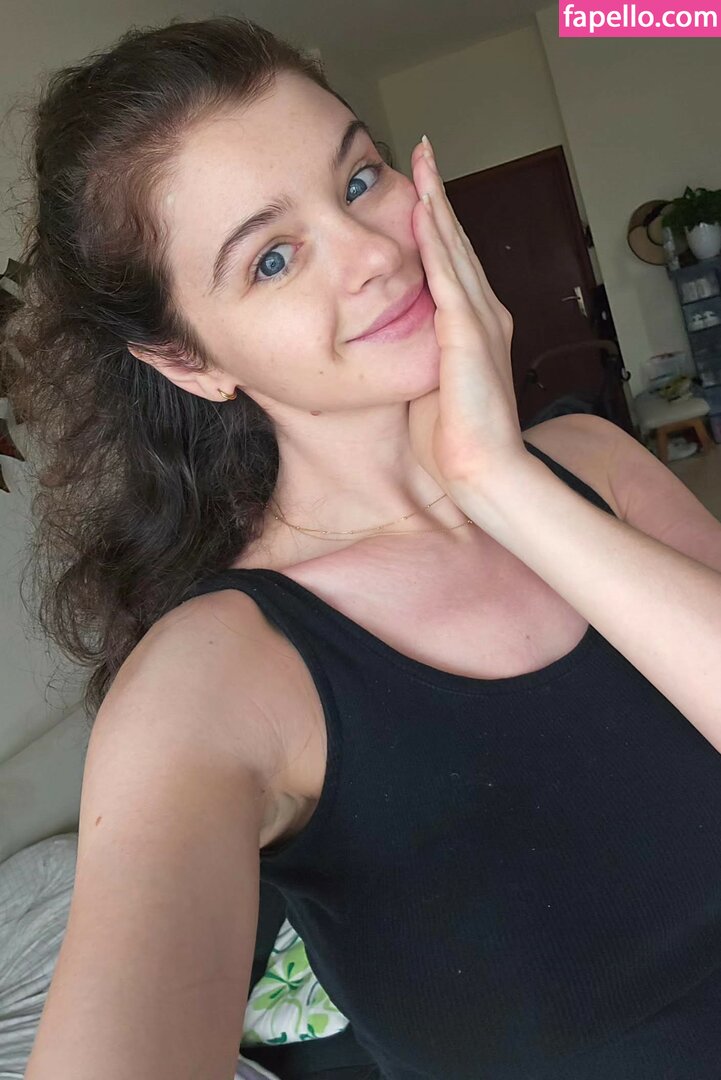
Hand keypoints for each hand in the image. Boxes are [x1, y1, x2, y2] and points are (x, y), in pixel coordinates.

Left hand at [407, 136, 528, 495]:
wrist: (485, 472)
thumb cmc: (455, 443)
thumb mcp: (432, 389)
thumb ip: (419, 357)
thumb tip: (389, 345)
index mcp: (476, 331)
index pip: (452, 266)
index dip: (437, 227)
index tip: (419, 193)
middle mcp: (485, 316)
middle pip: (456, 244)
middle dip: (438, 197)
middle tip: (423, 154)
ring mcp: (480, 321)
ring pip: (454, 248)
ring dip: (437, 202)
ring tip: (422, 161)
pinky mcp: (467, 333)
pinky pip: (447, 274)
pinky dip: (436, 238)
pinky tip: (423, 206)